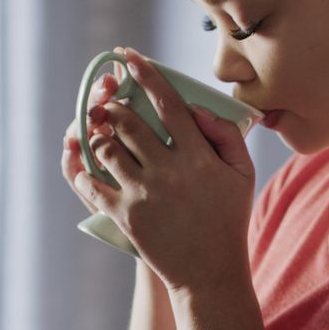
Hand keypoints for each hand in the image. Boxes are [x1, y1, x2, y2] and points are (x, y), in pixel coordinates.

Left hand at [72, 47, 255, 291]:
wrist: (209, 273)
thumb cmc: (228, 220)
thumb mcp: (243, 175)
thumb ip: (227, 135)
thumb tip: (196, 107)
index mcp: (199, 157)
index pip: (168, 103)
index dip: (145, 74)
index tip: (129, 56)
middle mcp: (168, 171)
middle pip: (129, 122)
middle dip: (113, 105)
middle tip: (108, 100)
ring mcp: (143, 194)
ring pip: (107, 148)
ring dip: (99, 134)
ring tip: (100, 130)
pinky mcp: (125, 215)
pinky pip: (93, 183)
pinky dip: (85, 169)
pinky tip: (86, 161)